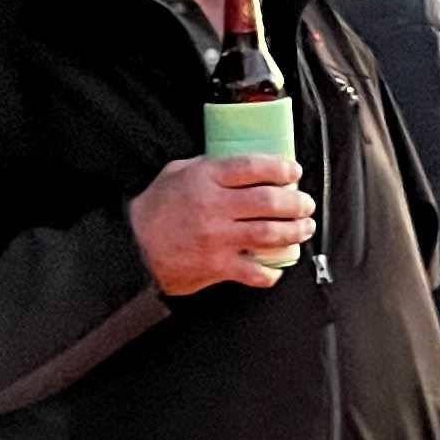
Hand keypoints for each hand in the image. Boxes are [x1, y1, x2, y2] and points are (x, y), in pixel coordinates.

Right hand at [128, 154, 314, 297]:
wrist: (133, 246)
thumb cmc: (155, 209)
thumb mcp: (179, 172)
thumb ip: (210, 167)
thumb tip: (240, 168)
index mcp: (206, 178)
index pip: (253, 167)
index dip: (280, 168)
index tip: (294, 172)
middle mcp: (215, 207)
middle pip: (269, 201)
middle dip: (295, 202)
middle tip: (305, 204)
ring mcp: (218, 238)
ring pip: (268, 233)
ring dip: (293, 232)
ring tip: (303, 228)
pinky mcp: (217, 266)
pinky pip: (253, 271)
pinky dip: (270, 272)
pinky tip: (277, 267)